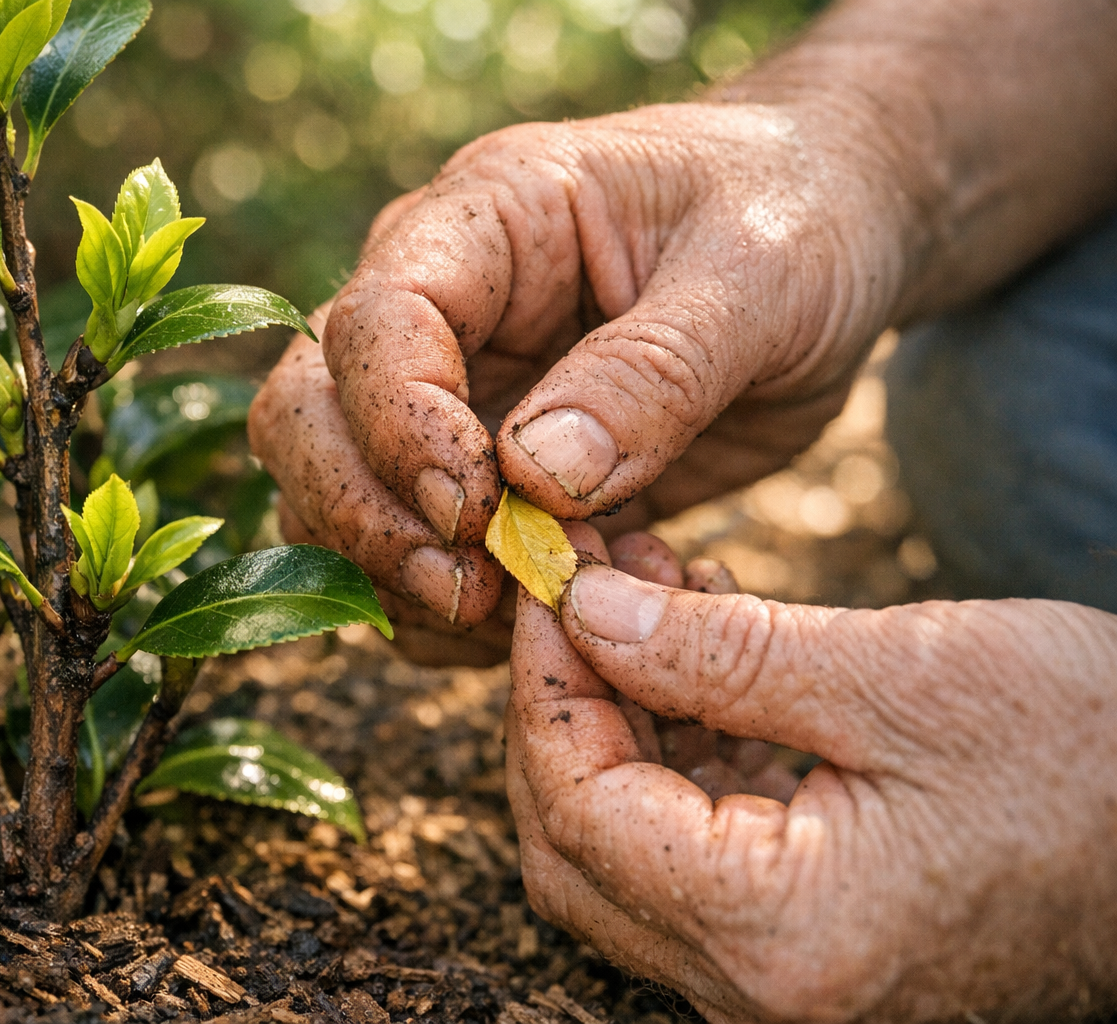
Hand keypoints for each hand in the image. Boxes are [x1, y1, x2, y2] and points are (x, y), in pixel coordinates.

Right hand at [250, 100, 912, 656]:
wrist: (831, 234)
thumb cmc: (797, 217)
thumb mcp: (759, 275)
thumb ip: (653, 371)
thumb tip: (536, 474)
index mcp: (488, 219)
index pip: (376, 321)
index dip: (400, 425)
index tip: (477, 508)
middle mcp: (440, 307)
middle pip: (309, 413)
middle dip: (366, 514)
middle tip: (470, 587)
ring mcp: (454, 394)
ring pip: (336, 495)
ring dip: (398, 574)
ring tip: (514, 613)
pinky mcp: (488, 475)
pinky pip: (415, 555)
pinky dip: (449, 612)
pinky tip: (538, 624)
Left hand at [507, 552, 1116, 1020]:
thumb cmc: (1093, 762)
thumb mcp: (898, 678)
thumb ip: (716, 652)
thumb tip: (584, 610)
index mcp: (776, 934)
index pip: (578, 808)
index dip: (543, 683)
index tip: (547, 580)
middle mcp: (761, 988)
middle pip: (576, 845)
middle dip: (563, 704)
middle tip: (580, 586)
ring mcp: (780, 977)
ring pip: (624, 848)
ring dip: (619, 718)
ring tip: (649, 593)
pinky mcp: (806, 942)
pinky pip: (692, 850)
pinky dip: (676, 753)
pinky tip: (700, 655)